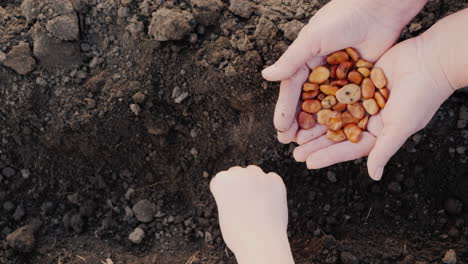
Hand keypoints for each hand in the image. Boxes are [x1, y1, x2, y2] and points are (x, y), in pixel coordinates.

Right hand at [210, 166, 293, 263]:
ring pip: (254, 172)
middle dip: (240, 185)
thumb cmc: (239, 232)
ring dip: (255, 183)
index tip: (229, 206)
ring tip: (257, 204)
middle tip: (245, 205)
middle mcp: (239, 173)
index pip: (221, 179)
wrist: (260, 243)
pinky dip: (271, 188)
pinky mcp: (275, 181)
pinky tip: (269, 202)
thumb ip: (230, 193)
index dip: (225, 194)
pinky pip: (272, 179)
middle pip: (237, 172)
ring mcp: (258, 175)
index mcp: (221, 180)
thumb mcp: (224, 210)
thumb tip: (247, 185)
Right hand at [262, 0, 427, 142]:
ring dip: (317, 124)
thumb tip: (266, 76)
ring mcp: (340, 77)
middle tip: (289, 142)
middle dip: (298, 122)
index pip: (292, 89)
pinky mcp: (359, 80)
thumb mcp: (312, 39)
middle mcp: (321, 70)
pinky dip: (341, 118)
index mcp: (306, 59)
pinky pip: (347, 103)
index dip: (285, 109)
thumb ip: (291, 60)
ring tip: (308, 143)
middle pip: (307, 101)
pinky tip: (335, 133)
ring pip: (326, 106)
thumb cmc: (342, 19)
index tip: (280, 128)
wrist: (379, 8)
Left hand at [292, 35, 453, 179]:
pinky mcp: (359, 80)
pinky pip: (336, 90)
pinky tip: (304, 101)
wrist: (430, 59)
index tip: (307, 162)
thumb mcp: (399, 127)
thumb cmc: (420, 96)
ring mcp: (363, 98)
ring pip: (333, 111)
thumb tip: (374, 176)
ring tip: (294, 129)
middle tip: (294, 149)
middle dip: (315, 141)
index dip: (327, 155)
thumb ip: (383, 150)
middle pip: (337, 131)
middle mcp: (369, 117)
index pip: (348, 147)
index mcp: (379, 132)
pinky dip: (321, 96)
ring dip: (315, 120)